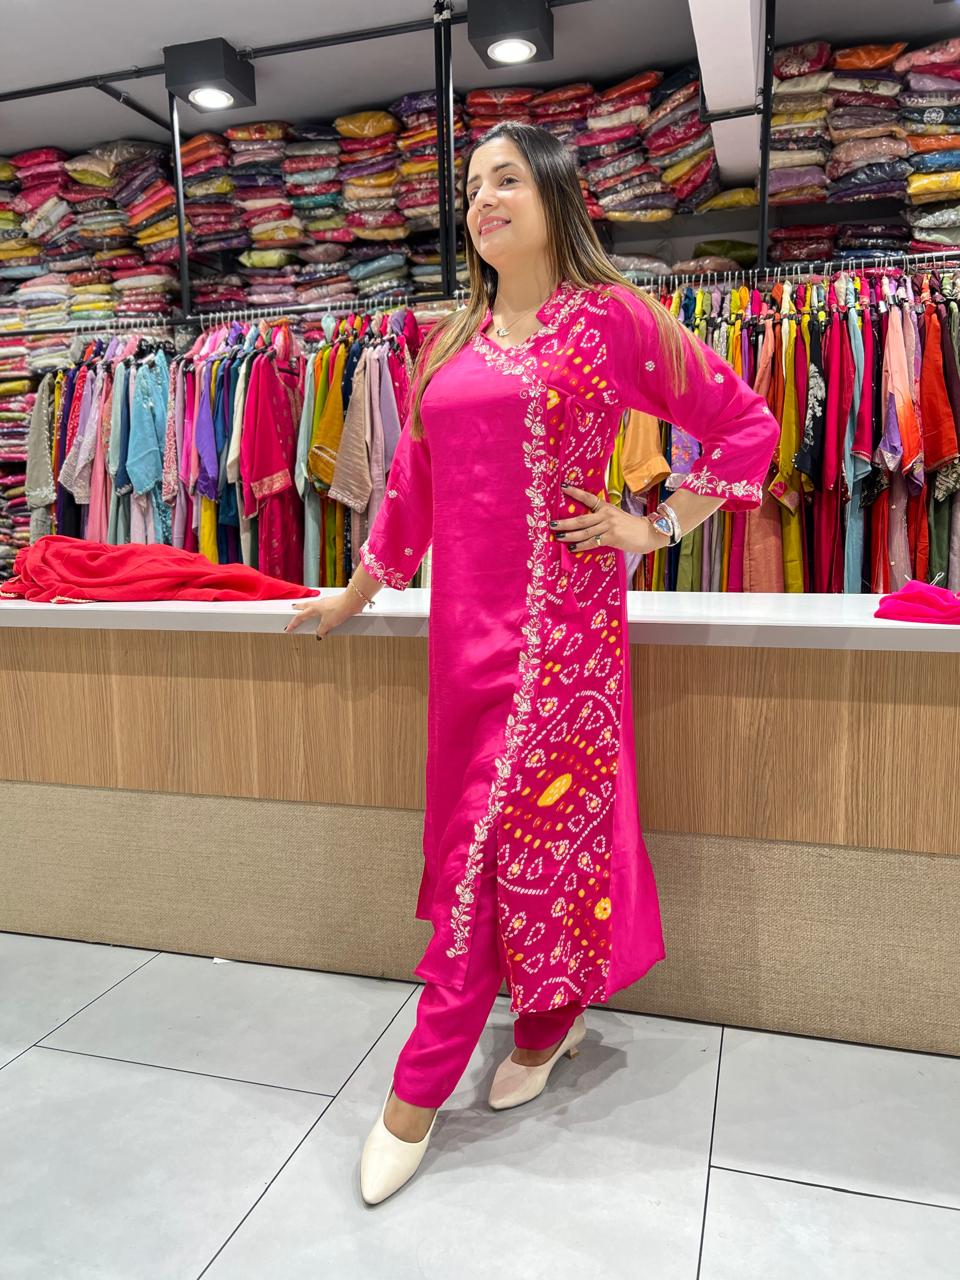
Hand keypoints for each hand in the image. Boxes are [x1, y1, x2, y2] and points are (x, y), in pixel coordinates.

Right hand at [283, 592, 357, 638]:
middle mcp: (319, 604)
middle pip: (305, 606)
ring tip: (308, 611)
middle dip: (298, 608)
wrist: (352, 601)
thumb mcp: (328, 624)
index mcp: (314, 608)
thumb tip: (319, 634)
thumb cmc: (339, 609)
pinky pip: (324, 608)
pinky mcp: (334, 604)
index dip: (293, 623)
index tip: (288, 628)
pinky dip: (320, 611)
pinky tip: (324, 614)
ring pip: (314, 605)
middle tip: (293, 607)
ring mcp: (326, 603)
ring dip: (309, 608)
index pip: (300, 616)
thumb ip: (321, 629)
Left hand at [553, 484, 668, 554]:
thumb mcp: (615, 517)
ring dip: (569, 535)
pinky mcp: (612, 536)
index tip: (562, 487)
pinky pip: (592, 542)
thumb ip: (601, 519)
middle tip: (551, 524)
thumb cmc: (630, 527)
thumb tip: (583, 525)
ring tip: (558, 536)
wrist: (648, 533)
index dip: (575, 492)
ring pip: (584, 532)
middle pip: (580, 518)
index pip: (588, 497)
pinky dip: (581, 546)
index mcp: (605, 507)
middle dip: (564, 522)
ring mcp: (609, 525)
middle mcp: (606, 514)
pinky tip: (572, 548)